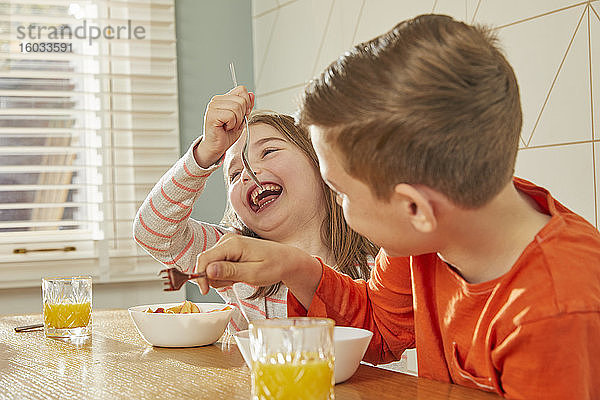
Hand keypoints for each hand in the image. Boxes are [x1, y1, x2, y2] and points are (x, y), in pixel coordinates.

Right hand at [194, 86, 254, 167]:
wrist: (217, 147)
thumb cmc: (227, 134)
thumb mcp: (242, 118)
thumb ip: (247, 106)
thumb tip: (251, 94)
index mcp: (224, 98)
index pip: (242, 90)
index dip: (247, 103)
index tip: (243, 115)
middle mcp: (217, 100)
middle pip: (241, 100)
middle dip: (242, 115)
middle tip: (234, 124)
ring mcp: (213, 106)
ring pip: (237, 107)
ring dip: (237, 121)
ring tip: (230, 126)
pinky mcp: (212, 114)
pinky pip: (231, 115)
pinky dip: (232, 124)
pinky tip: (225, 128)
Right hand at [194, 234, 321, 306]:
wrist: (287, 260)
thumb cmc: (274, 266)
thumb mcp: (253, 273)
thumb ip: (230, 272)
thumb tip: (208, 271)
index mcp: (232, 244)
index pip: (204, 258)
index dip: (200, 277)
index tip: (205, 291)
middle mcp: (227, 240)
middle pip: (206, 263)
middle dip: (216, 278)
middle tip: (235, 282)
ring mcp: (228, 244)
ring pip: (211, 266)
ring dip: (222, 277)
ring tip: (241, 277)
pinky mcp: (229, 249)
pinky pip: (218, 265)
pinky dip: (226, 274)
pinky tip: (239, 273)